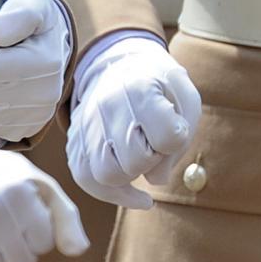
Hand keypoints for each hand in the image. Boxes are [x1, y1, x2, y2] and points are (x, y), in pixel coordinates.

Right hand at [0, 138, 90, 261]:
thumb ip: (66, 219)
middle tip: (12, 223)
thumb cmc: (11, 177)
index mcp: (19, 192)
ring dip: (1, 254)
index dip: (39, 232)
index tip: (28, 214)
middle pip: (22, 259)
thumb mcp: (45, 189)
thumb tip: (77, 250)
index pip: (43, 242)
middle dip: (21, 246)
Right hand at [67, 33, 202, 208]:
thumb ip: (180, 139)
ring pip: (107, 174)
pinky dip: (112, 193)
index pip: (168, 138)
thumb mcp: (185, 101)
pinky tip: (132, 192)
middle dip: (154, 159)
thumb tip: (155, 179)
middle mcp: (106, 106)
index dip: (177, 140)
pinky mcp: (75, 141)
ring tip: (142, 162)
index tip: (174, 126)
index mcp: (140, 88)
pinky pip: (86, 178)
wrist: (122, 69)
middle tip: (155, 143)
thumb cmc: (161, 89)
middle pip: (135, 160)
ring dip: (131, 176)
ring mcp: (86, 124)